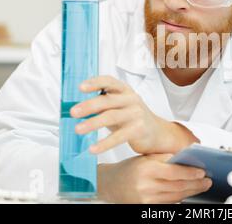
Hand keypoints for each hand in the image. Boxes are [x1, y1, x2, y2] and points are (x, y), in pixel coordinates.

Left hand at [70, 75, 197, 154]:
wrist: (158, 133)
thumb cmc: (133, 118)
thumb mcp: (120, 107)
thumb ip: (103, 104)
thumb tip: (77, 108)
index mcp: (125, 91)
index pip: (109, 81)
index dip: (95, 83)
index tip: (80, 88)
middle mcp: (131, 99)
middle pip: (107, 100)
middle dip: (88, 106)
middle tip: (73, 112)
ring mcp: (136, 114)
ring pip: (111, 117)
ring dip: (92, 123)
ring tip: (78, 129)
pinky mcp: (139, 129)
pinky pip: (119, 137)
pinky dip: (104, 143)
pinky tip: (93, 149)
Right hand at [98, 154, 211, 203]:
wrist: (109, 184)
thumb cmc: (128, 168)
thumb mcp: (145, 158)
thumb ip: (164, 158)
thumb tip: (186, 158)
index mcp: (146, 169)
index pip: (175, 172)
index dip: (191, 173)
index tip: (202, 172)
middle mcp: (146, 185)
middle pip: (177, 187)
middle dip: (195, 184)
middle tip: (207, 181)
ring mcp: (145, 199)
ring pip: (175, 197)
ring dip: (190, 193)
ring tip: (200, 187)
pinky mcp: (145, 208)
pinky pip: (167, 204)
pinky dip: (179, 199)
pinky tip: (186, 195)